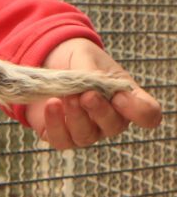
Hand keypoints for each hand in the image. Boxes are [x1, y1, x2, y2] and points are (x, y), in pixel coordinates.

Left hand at [27, 38, 161, 149]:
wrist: (50, 62)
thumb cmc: (78, 61)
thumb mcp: (86, 56)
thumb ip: (90, 70)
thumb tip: (88, 87)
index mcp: (126, 99)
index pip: (147, 114)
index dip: (138, 111)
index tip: (120, 96)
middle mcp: (109, 120)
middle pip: (114, 126)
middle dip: (100, 111)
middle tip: (87, 96)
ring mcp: (86, 131)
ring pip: (86, 136)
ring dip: (76, 117)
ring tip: (67, 97)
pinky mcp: (61, 136)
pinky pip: (61, 140)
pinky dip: (55, 124)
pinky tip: (52, 105)